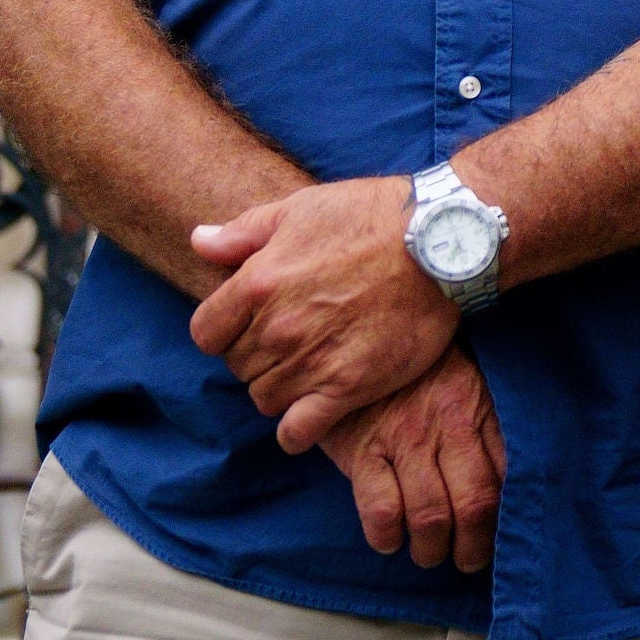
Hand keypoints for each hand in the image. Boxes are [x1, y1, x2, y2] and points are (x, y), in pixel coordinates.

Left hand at [188, 176, 454, 448]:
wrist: (440, 240)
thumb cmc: (371, 216)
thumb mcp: (301, 208)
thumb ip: (244, 232)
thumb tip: (199, 240)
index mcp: (258, 282)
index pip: (206, 333)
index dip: (223, 330)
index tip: (248, 324)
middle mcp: (277, 328)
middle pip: (238, 366)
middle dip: (255, 356)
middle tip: (289, 341)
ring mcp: (311, 361)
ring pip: (264, 398)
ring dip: (278, 387)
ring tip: (306, 368)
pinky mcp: (347, 387)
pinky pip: (298, 431)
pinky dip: (296, 430)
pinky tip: (310, 413)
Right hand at [322, 348, 505, 573]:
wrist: (357, 334)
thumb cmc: (419, 368)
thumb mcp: (465, 378)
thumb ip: (488, 421)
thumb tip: (511, 478)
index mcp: (479, 406)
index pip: (508, 473)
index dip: (508, 516)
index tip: (504, 536)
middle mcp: (446, 424)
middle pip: (474, 503)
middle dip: (473, 546)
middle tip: (466, 559)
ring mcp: (404, 438)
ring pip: (430, 515)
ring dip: (431, 549)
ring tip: (428, 553)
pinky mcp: (363, 450)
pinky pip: (382, 508)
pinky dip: (387, 535)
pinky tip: (389, 539)